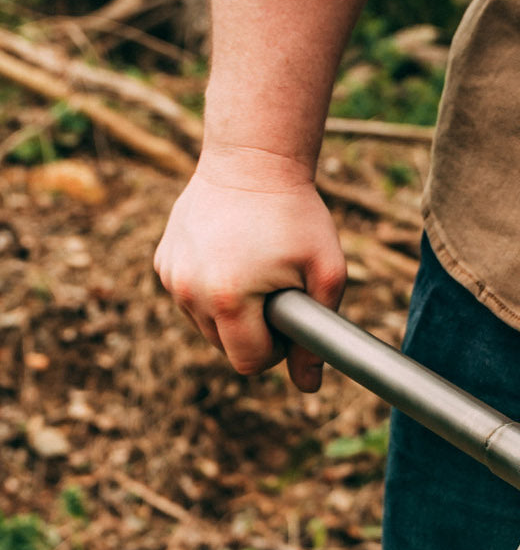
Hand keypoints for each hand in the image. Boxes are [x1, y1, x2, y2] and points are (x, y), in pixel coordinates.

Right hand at [154, 145, 345, 391]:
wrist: (251, 162)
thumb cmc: (298, 217)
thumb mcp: (326, 274)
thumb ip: (319, 336)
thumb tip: (309, 388)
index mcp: (229, 299)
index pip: (249, 362)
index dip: (277, 351)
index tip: (290, 319)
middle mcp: (190, 292)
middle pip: (225, 349)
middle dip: (254, 333)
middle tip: (278, 291)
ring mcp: (171, 276)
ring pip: (206, 326)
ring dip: (232, 313)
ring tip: (256, 271)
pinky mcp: (163, 261)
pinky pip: (191, 298)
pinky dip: (212, 291)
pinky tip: (233, 258)